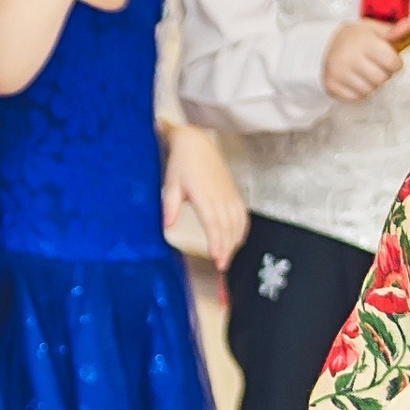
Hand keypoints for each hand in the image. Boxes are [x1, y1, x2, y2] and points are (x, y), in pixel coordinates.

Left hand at [161, 124, 248, 269]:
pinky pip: (242, 214)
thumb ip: (170, 205)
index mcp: (204, 195)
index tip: (216, 257)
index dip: (216, 241)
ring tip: (228, 257)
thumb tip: (166, 225)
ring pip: (237, 222)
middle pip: (227, 227)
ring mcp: (229, 194)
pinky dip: (242, 229)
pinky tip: (237, 240)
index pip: (213, 223)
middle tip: (222, 266)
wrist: (196, 144)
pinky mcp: (233, 193)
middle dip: (226, 248)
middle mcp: (220, 196)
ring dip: (234, 241)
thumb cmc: (181, 163)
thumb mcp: (171, 183)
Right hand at [321, 20, 405, 104]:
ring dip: (372, 85)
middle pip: (381, 78)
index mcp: (362, 41)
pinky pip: (356, 98)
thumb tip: (407, 26)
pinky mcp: (330, 85)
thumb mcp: (374, 30)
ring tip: (366, 74)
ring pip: (369, 90)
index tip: (390, 61)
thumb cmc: (356, 38)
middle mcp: (348, 57)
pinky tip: (355, 81)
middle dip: (384, 75)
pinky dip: (359, 92)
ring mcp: (338, 72)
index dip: (396, 64)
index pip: (391, 62)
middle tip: (377, 67)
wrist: (326, 45)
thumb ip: (392, 31)